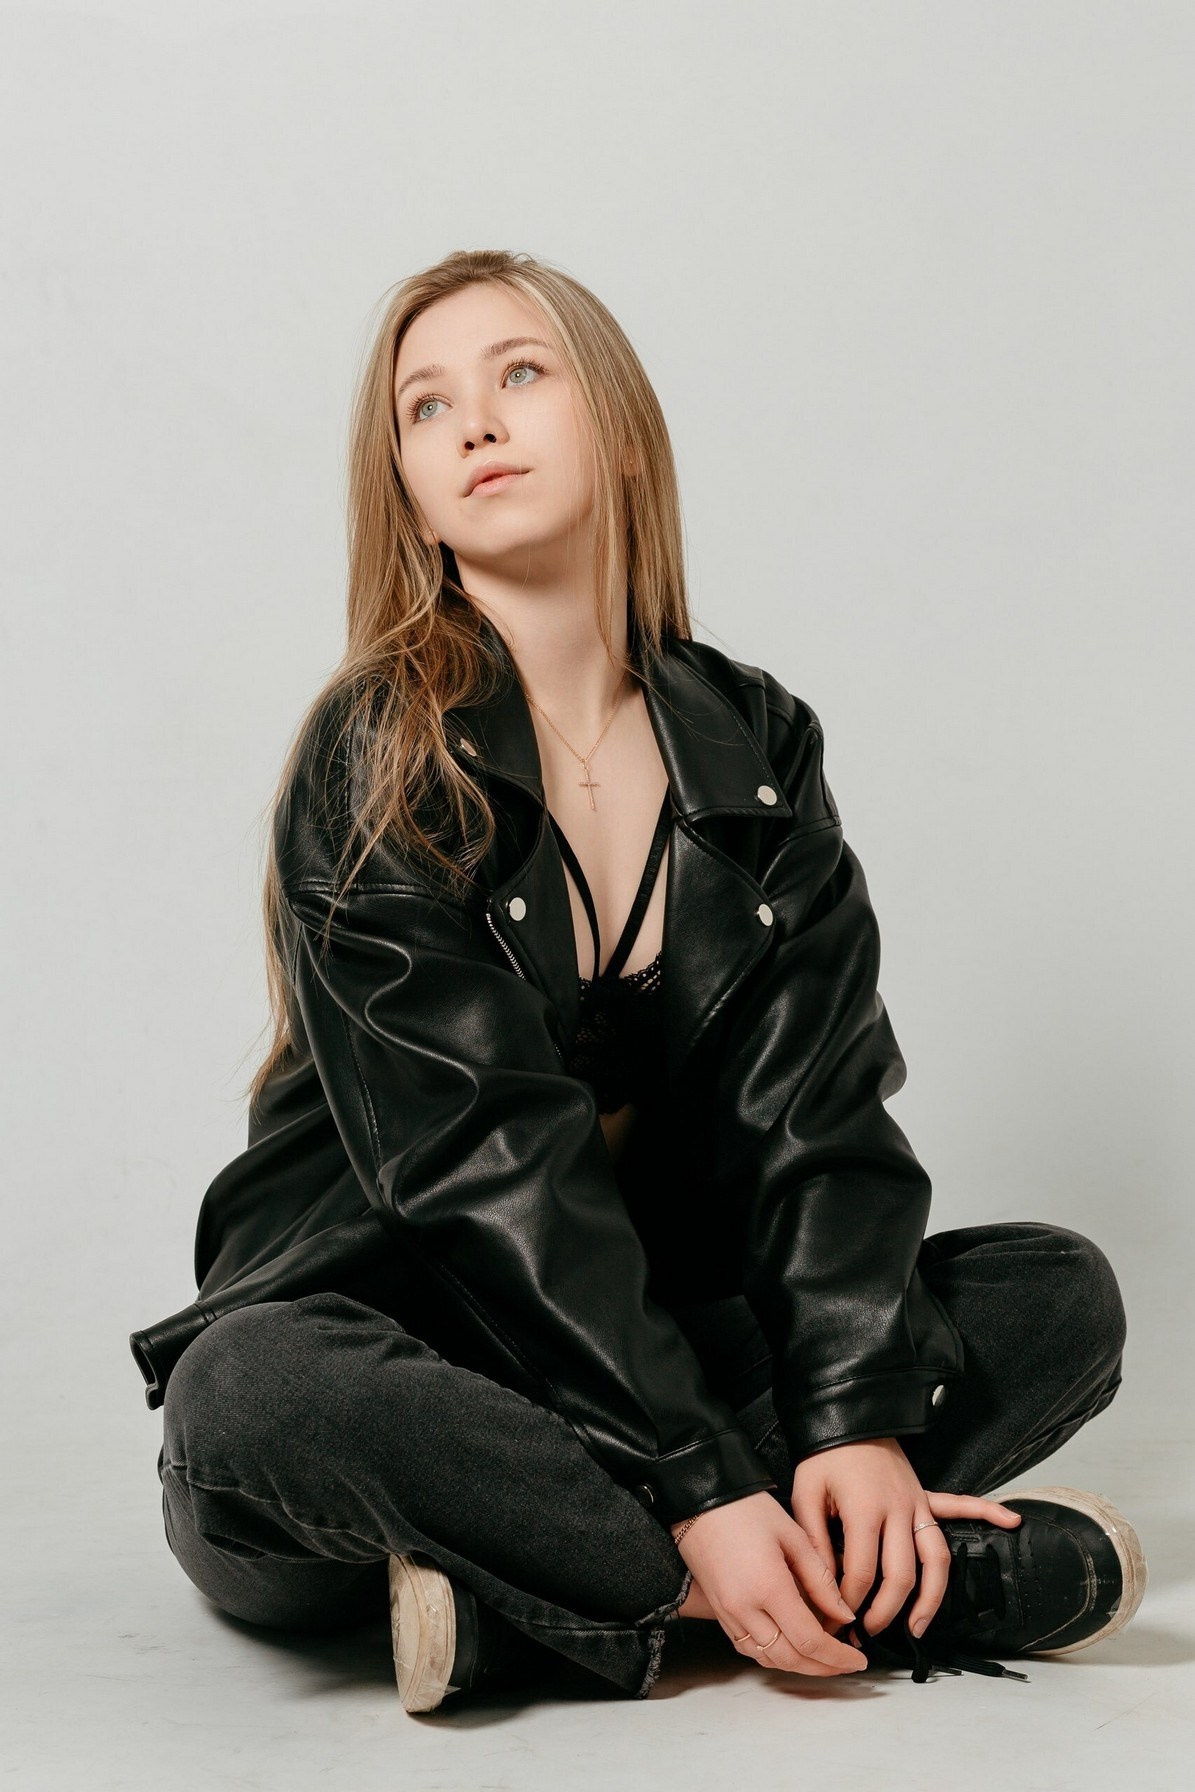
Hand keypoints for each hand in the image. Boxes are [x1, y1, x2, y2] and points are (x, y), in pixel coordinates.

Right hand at [670, 1491, 867, 1676]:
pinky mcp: (719, 1613)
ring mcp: (728, 1614)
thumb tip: (844, 1615)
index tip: (859, 1659)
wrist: (699, 1500)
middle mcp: (744, 1609)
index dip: (838, 1657)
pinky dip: (773, 1655)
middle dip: (822, 1668)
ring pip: (768, 1659)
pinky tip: (791, 1647)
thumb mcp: (793, 1535)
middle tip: (846, 1663)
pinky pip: (749, 1648)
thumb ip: (821, 1580)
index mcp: (768, 1587)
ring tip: (824, 1658)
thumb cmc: (746, 1508)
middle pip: (790, 1659)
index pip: (810, 1640)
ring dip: (799, 1666)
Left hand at [791, 1438, 1023, 1640]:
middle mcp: (898, 1510)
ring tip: (919, 1627)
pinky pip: (960, 1505)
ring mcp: (917, 1502)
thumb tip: (822, 1587)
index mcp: (864, 1511)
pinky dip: (987, 1511)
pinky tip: (1010, 1521)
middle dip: (886, 1611)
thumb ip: (815, 1541)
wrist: (845, 1416)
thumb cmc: (823, 1456)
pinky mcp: (925, 1494)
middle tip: (869, 1631)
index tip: (836, 1621)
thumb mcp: (805, 1494)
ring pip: (936, 1558)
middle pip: (902, 1575)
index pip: (861, 1572)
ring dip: (931, 1597)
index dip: (848, 1603)